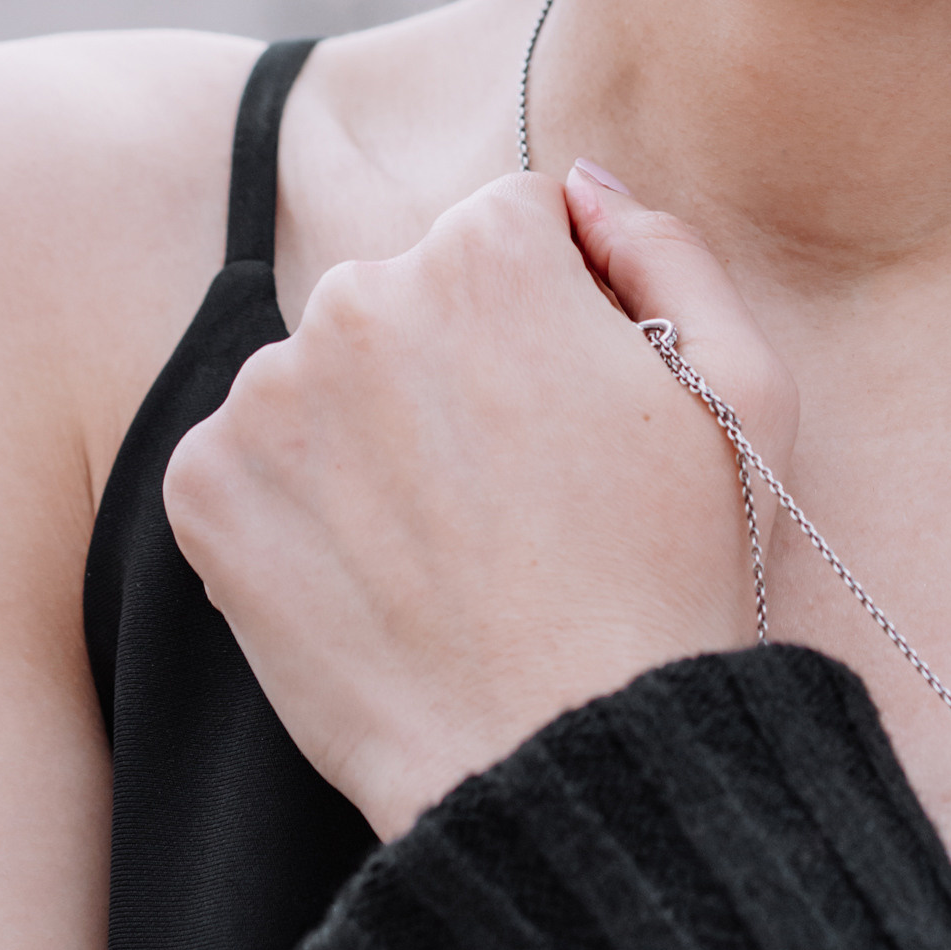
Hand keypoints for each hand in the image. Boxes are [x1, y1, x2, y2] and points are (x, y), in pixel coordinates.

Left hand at [163, 162, 795, 841]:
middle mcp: (358, 296)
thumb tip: (585, 190)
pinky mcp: (204, 488)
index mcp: (487, 252)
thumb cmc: (669, 579)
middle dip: (454, 365)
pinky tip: (374, 578)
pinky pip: (252, 463)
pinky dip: (301, 510)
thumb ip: (666, 251)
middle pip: (407, 297)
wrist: (559, 759)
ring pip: (326, 379)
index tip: (574, 408)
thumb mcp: (746, 390)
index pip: (509, 231)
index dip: (556, 316)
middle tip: (513, 492)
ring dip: (372, 435)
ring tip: (446, 547)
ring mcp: (268, 395)